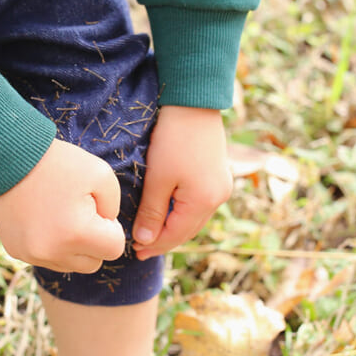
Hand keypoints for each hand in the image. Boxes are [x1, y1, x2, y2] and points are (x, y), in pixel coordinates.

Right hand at [0, 139, 126, 273]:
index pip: (114, 249)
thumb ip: (114, 207)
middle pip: (93, 263)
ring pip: (70, 264)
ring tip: (61, 215)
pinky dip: (51, 244)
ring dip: (73, 246)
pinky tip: (44, 219)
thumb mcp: (101, 174)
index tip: (96, 207)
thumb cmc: (58, 163)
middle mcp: (52, 252)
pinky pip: (47, 259)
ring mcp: (31, 255)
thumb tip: (107, 228)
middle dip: (94, 241)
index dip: (111, 227)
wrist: (7, 157)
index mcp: (76, 234)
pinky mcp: (16, 252)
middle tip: (80, 212)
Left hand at [132, 106, 232, 260]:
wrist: (194, 102)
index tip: (134, 253)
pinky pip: (199, 204)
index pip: (176, 235)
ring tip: (151, 234)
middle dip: (164, 240)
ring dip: (173, 228)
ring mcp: (221, 186)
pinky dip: (182, 213)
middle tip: (140, 249)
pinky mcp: (218, 175)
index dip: (154, 246)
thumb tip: (145, 241)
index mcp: (204, 202)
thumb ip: (152, 213)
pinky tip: (168, 213)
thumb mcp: (158, 178)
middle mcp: (218, 198)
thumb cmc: (173, 139)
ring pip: (194, 218)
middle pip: (188, 230)